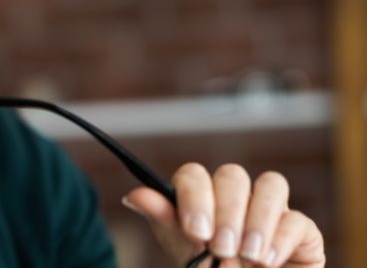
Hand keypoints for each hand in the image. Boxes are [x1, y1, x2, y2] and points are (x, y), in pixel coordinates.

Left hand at [123, 163, 324, 266]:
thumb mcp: (183, 250)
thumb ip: (163, 220)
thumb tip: (133, 196)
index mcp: (203, 196)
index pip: (195, 175)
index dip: (195, 196)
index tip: (195, 230)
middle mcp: (237, 197)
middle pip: (233, 176)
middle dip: (226, 212)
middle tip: (221, 248)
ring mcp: (270, 210)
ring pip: (271, 185)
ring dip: (257, 220)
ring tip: (248, 256)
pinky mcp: (302, 232)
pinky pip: (297, 219)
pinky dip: (281, 238)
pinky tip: (267, 261)